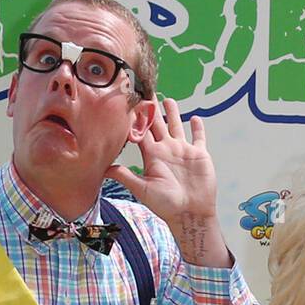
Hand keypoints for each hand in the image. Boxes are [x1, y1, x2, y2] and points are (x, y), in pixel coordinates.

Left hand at [104, 98, 230, 265]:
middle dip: (152, 108)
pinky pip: (199, 137)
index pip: (141, 131)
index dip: (136, 117)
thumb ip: (126, 176)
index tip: (130, 100)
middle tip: (146, 90)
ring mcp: (183, 151)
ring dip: (172, 113)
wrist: (190, 214)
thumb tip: (105, 168)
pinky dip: (198, 128)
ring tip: (167, 99)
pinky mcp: (199, 155)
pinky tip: (196, 118)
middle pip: (157, 124)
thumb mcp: (143, 189)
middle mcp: (166, 150)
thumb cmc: (166, 205)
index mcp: (152, 155)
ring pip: (176, 126)